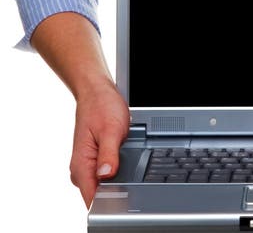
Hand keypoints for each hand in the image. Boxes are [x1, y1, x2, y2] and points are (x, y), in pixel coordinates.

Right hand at [69, 79, 130, 207]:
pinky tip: (123, 158)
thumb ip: (109, 154)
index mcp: (82, 165)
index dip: (110, 201)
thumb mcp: (111, 129)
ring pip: (104, 186)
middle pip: (100, 196)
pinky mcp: (94, 162)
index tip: (125, 195)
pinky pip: (106, 176)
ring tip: (125, 157)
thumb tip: (106, 175)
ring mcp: (87, 167)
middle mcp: (81, 170)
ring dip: (118, 178)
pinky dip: (117, 171)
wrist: (96, 92)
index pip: (93, 199)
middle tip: (129, 167)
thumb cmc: (101, 106)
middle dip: (117, 189)